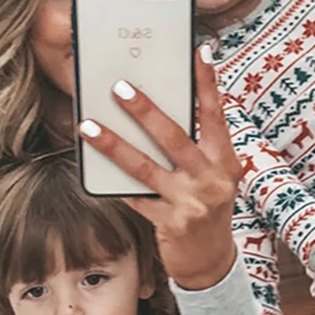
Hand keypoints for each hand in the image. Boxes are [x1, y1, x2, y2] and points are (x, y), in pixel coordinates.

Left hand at [78, 47, 239, 290]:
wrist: (212, 262)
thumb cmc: (208, 209)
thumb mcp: (213, 176)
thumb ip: (196, 148)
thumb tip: (161, 111)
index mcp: (225, 161)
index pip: (216, 115)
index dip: (208, 83)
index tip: (200, 52)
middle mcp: (212, 179)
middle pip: (174, 138)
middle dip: (146, 111)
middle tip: (120, 87)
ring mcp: (191, 203)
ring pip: (145, 168)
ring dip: (113, 144)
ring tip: (88, 125)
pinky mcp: (170, 224)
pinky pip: (135, 197)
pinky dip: (115, 182)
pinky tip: (92, 166)